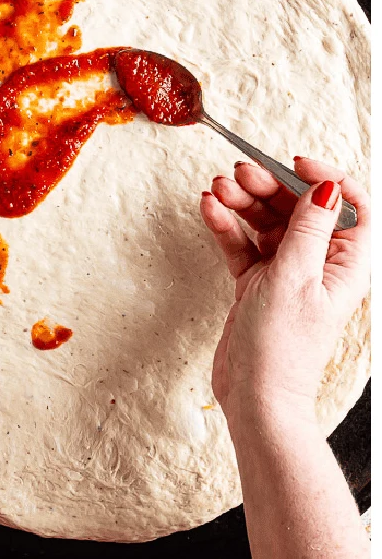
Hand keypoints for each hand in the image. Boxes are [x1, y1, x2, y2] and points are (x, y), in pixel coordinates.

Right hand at [200, 156, 368, 426]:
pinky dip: (226, 226)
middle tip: (240, 174)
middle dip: (270, 186)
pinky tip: (209, 210)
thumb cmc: (283, 348)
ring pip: (266, 223)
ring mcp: (286, 273)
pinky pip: (242, 244)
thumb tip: (326, 187)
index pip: (349, 205)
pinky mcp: (256, 284)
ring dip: (242, 202)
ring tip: (217, 189)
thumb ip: (308, 229)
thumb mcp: (296, 278)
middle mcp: (319, 264)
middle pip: (299, 209)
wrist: (255, 395)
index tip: (293, 162)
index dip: (325, 178)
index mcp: (346, 263)